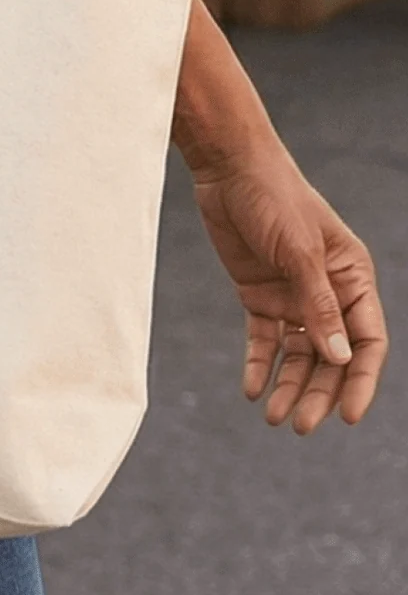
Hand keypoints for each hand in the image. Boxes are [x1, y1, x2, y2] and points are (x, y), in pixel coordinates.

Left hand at [174, 0, 387, 432]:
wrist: (227, 168)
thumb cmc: (273, 198)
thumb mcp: (299, 250)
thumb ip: (317, 304)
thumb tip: (339, 358)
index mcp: (352, 278)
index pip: (367, 340)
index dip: (359, 380)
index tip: (347, 415)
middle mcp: (327, 292)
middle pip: (331, 355)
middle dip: (319, 392)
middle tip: (301, 426)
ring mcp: (292, 295)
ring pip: (298, 354)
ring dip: (290, 386)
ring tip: (276, 420)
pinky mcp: (258, 293)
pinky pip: (264, 339)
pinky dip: (260, 366)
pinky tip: (253, 391)